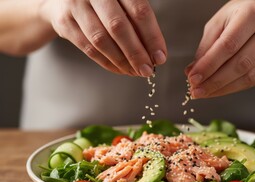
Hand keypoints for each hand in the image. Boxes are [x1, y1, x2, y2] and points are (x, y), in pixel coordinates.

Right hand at [39, 0, 166, 76]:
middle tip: (147, 70)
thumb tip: (155, 53)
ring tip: (135, 72)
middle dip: (136, 53)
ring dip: (122, 61)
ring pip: (101, 40)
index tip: (160, 57)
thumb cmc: (103, 1)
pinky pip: (88, 48)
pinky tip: (120, 69)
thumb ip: (138, 21)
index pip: (139, 11)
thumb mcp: (123, 2)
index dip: (152, 37)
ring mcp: (76, 5)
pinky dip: (107, 63)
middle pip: (118, 27)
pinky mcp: (64, 22)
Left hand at [186, 0, 254, 97]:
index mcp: (252, 14)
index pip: (228, 45)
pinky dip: (234, 88)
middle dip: (215, 81)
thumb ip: (206, 46)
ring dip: (223, 89)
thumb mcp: (219, 22)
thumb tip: (193, 71)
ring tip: (205, 92)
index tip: (193, 77)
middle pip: (241, 64)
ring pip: (249, 77)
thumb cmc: (242, 16)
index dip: (209, 64)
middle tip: (196, 90)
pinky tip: (220, 90)